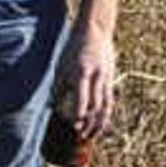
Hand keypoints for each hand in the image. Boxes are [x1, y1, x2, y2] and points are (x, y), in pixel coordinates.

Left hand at [63, 1, 121, 144]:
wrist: (95, 30)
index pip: (81, 100)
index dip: (78, 115)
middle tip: (82, 136)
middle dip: (89, 123)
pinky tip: (103, 120)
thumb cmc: (73, 48)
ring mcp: (106, 77)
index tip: (73, 126)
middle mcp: (95, 77)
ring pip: (106, 104)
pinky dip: (106, 111)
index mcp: (81, 73)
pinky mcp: (111, 76)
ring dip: (100, 121)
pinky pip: (110, 97)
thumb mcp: (61, 65)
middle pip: (95, 106)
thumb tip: (54, 106)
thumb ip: (59, 86)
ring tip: (94, 133)